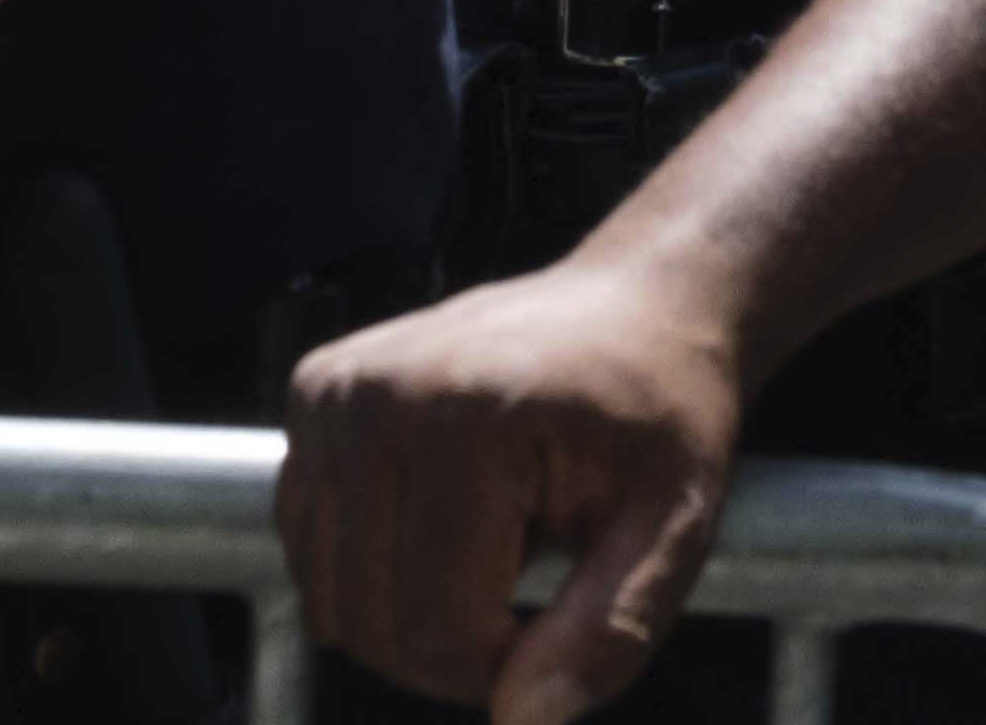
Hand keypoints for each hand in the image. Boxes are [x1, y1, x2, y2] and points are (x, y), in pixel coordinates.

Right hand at [279, 251, 746, 724]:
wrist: (638, 303)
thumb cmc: (663, 408)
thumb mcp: (676, 523)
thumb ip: (609, 631)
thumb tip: (519, 721)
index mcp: (466, 415)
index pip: (439, 630)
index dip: (505, 670)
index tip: (565, 625)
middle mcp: (377, 394)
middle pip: (375, 624)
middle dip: (456, 652)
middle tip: (535, 598)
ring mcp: (334, 389)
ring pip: (332, 599)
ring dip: (411, 615)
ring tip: (494, 555)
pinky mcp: (314, 392)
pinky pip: (309, 548)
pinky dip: (373, 570)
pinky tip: (443, 527)